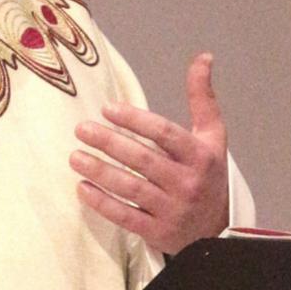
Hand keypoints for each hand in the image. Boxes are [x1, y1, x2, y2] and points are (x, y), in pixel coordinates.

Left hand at [70, 53, 228, 253]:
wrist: (215, 231)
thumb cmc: (207, 175)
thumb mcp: (213, 137)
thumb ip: (203, 98)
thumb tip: (203, 57)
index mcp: (200, 156)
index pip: (165, 134)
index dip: (136, 120)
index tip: (108, 109)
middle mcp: (187, 183)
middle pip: (143, 160)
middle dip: (110, 143)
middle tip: (81, 129)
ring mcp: (172, 209)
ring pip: (131, 188)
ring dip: (100, 172)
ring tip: (75, 157)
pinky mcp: (157, 232)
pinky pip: (125, 216)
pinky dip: (102, 203)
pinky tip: (82, 188)